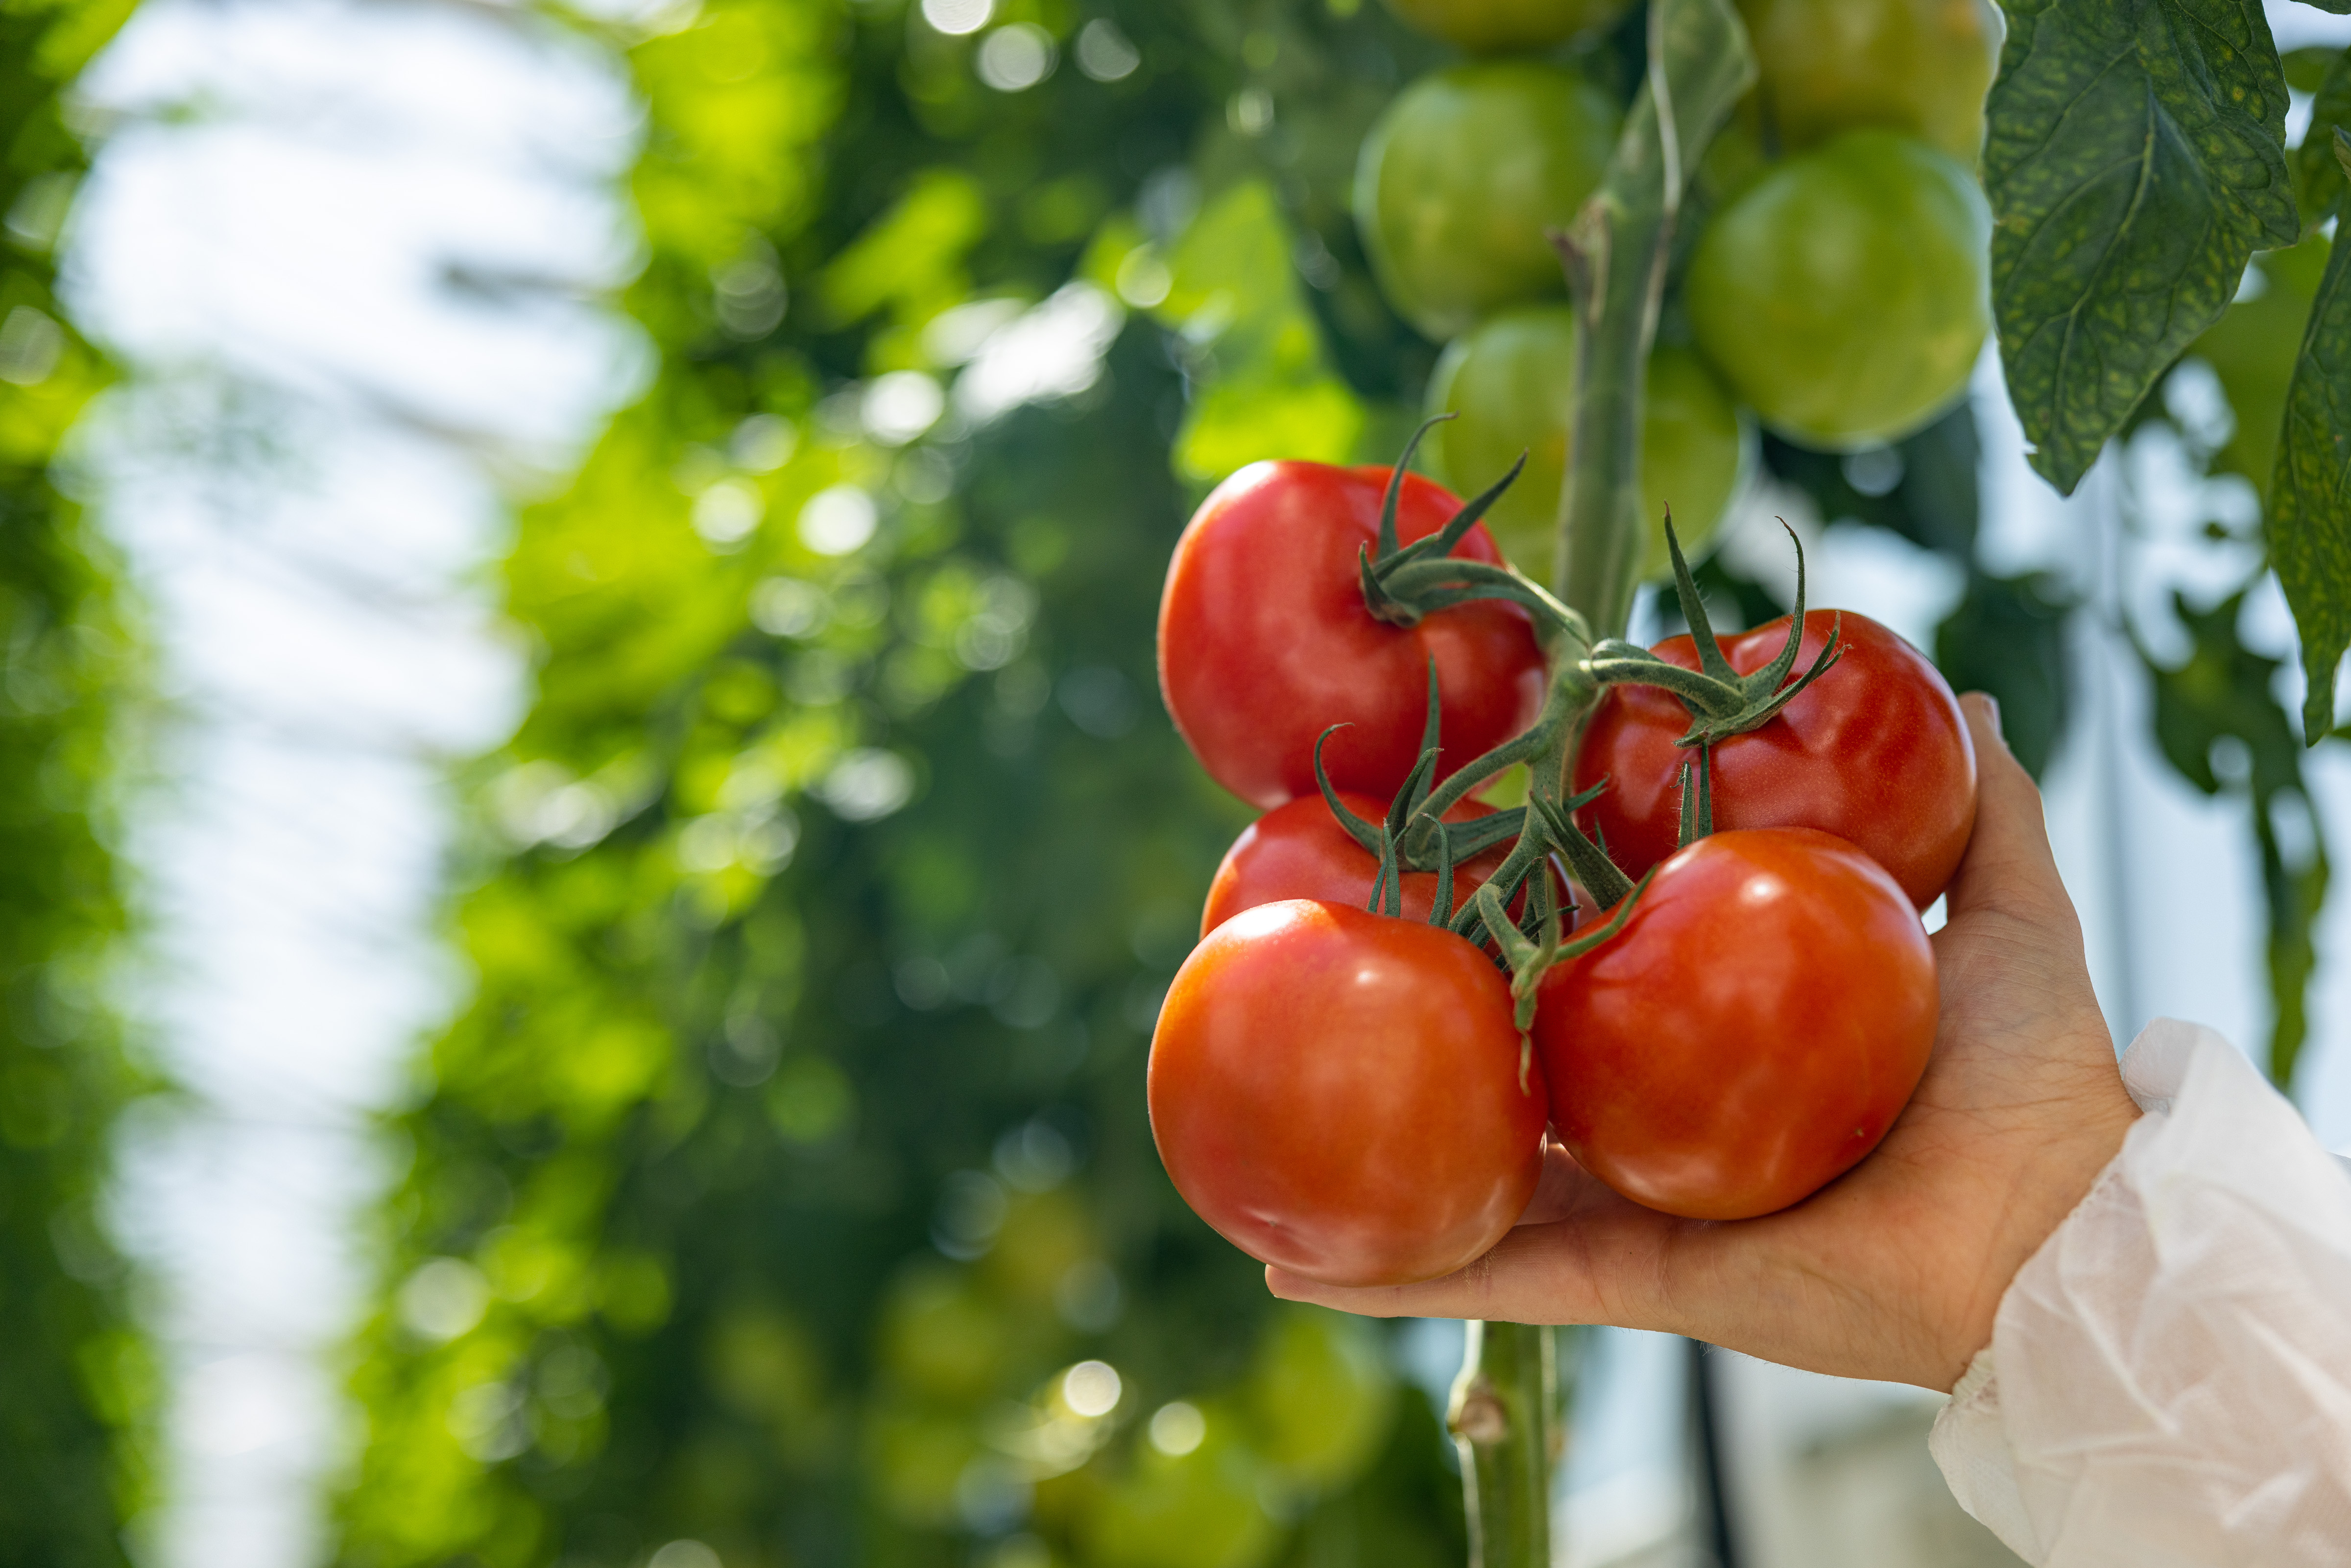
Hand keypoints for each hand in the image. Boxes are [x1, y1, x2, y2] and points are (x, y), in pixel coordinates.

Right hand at [1268, 693, 2140, 1390]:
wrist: (2058, 1226)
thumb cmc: (2034, 1072)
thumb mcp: (2000, 910)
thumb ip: (1982, 807)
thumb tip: (1971, 694)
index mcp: (1727, 1055)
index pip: (1602, 986)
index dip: (1524, 935)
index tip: (1450, 880)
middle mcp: (1667, 1135)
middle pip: (1520, 1087)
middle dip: (1423, 1055)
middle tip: (1328, 998)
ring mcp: (1643, 1214)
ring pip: (1482, 1195)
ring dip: (1375, 1184)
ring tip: (1261, 1159)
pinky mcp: (1642, 1284)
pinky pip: (1505, 1289)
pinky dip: (1403, 1289)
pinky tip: (1295, 1277)